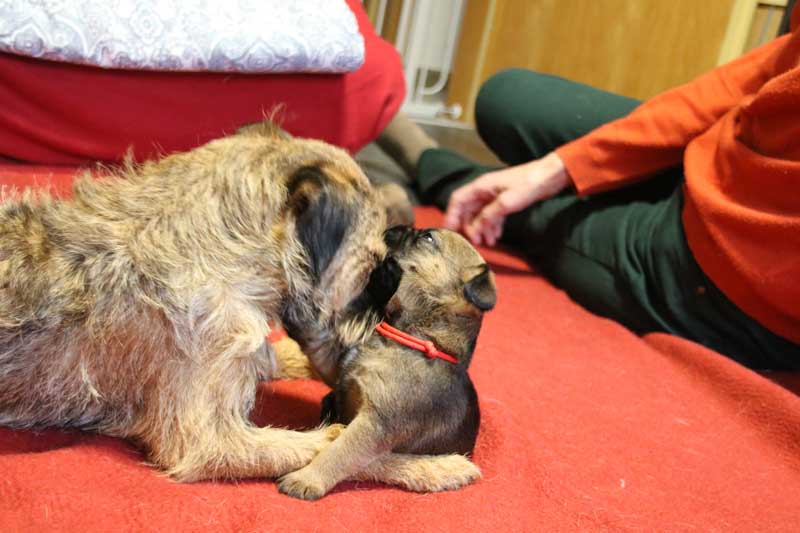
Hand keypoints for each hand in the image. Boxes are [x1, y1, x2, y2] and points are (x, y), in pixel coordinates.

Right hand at [443, 152, 570, 245]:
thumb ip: (488, 216)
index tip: (448, 231)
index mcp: (481, 186)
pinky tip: (496, 236)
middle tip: (472, 242)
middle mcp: (485, 190)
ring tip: (487, 243)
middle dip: (468, 226)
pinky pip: (492, 215)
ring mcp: (494, 195)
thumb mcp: (506, 202)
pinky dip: (492, 226)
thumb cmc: (529, 184)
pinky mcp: (505, 200)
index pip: (458, 200)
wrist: (550, 176)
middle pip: (468, 209)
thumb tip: (475, 229)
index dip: (451, 215)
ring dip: (481, 229)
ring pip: (480, 214)